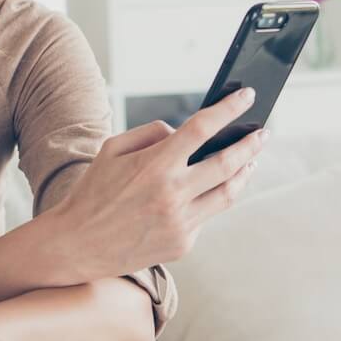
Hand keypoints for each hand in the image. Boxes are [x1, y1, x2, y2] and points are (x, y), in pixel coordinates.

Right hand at [40, 86, 269, 281]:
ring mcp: (181, 222)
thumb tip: (184, 132)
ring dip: (244, 173)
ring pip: (228, 194)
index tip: (247, 96)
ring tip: (251, 160)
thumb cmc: (93, 192)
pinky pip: (206, 216)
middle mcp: (173, 194)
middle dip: (252, 144)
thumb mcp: (113, 149)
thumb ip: (152, 134)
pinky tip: (211, 191)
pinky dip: (210, 200)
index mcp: (155, 165)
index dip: (230, 108)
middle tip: (263, 133)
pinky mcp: (183, 244)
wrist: (77, 245)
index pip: (203, 128)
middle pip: (228, 162)